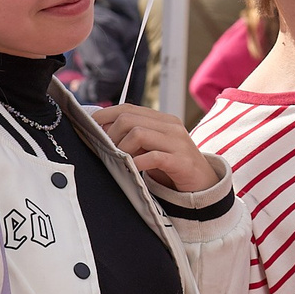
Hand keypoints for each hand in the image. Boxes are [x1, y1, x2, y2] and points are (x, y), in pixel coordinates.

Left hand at [92, 103, 217, 193]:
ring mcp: (178, 142)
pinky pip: (153, 156)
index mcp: (163, 119)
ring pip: (138, 134)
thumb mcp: (152, 148)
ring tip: (119, 161)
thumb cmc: (172, 167)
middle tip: (106, 150)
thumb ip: (134, 138)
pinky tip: (134, 169)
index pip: (128, 108)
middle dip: (111, 134)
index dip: (106, 115)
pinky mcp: (181, 161)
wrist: (203, 185)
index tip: (92, 127)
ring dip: (122, 148)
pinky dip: (138, 162)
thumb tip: (102, 132)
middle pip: (129, 119)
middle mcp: (171, 126)